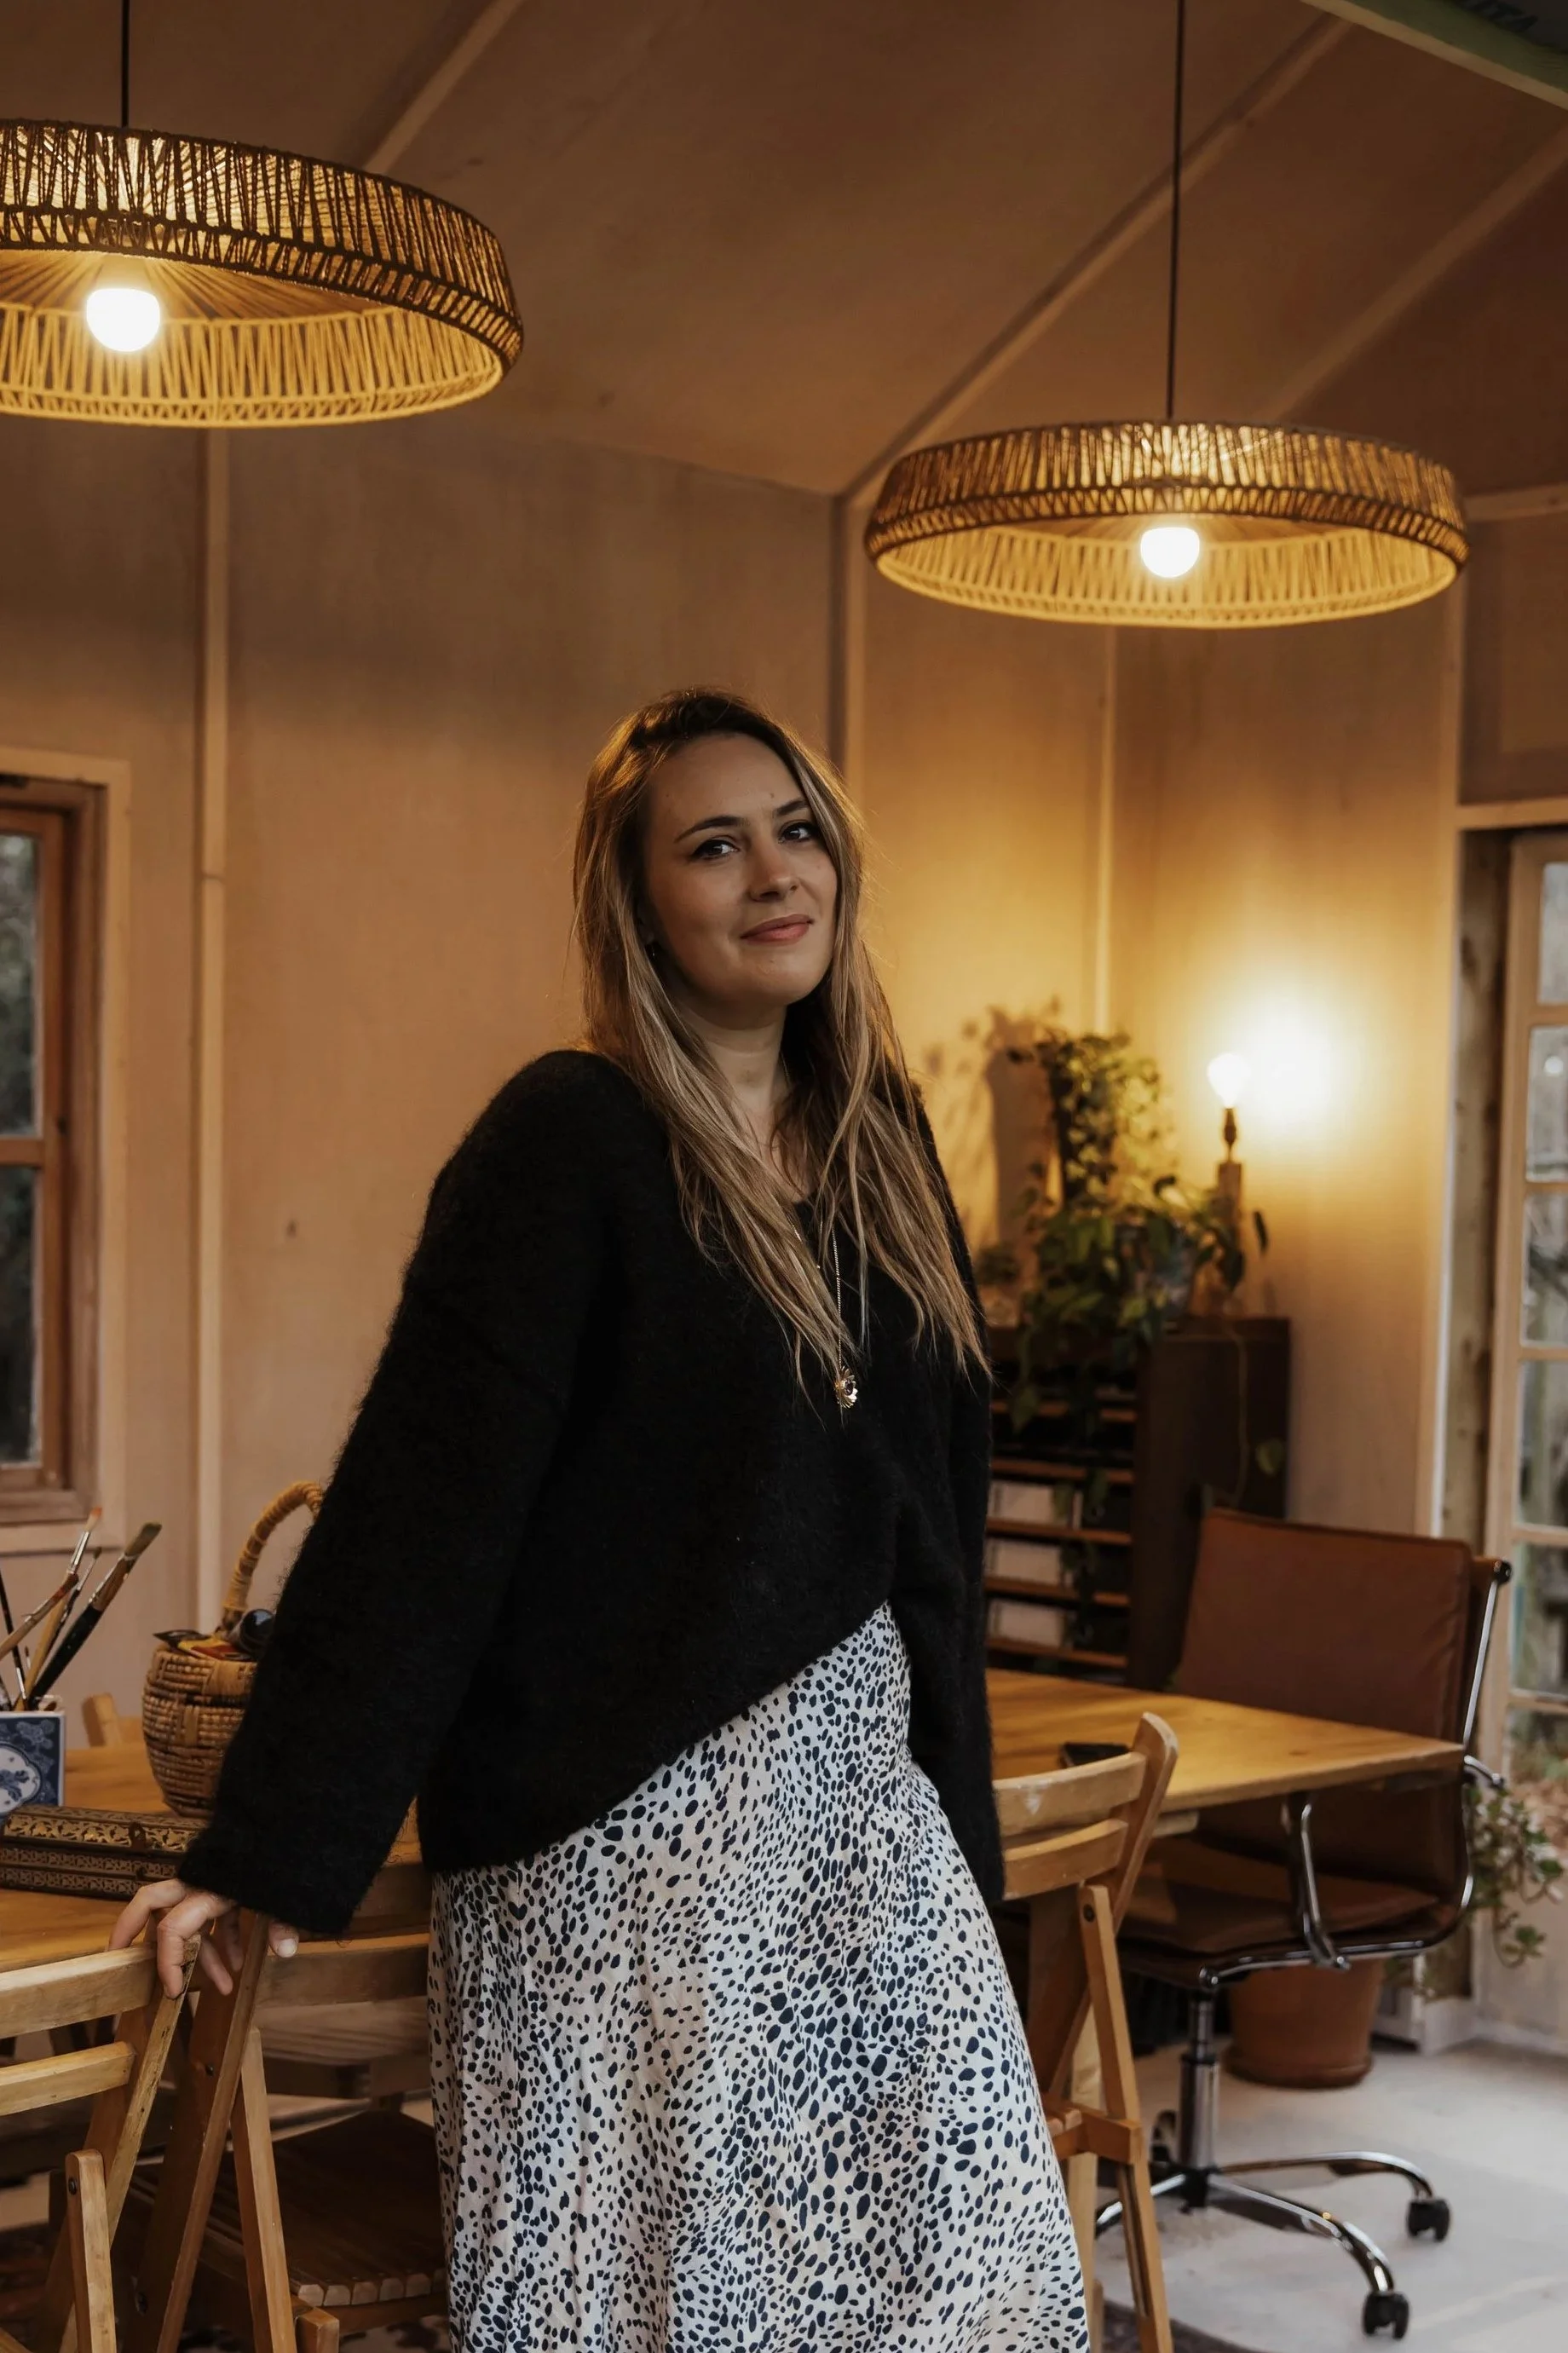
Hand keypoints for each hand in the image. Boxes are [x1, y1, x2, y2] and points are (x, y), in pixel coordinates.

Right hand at [109, 1877, 299, 1998]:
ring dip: (199, 1955)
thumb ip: (283, 1921)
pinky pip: (212, 1917)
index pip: (174, 1928)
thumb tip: (285, 1951)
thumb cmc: (288, 1858)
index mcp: (210, 1888)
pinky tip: (236, 1964)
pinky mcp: (225, 1886)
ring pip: (185, 1919)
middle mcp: (200, 1884)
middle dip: (129, 1930)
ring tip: (224, 1987)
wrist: (294, 1826)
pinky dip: (220, 1941)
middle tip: (118, 1959)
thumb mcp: (285, 1892)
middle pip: (150, 1902)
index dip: (167, 1962)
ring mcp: (210, 1884)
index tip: (173, 1992)